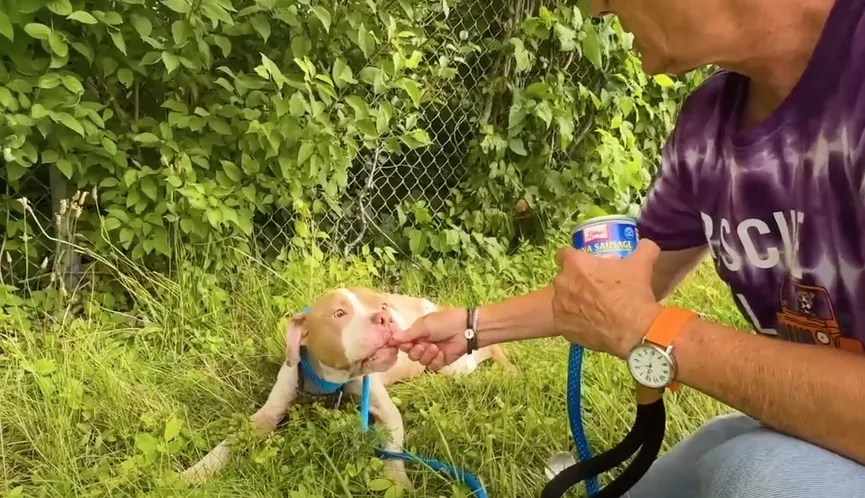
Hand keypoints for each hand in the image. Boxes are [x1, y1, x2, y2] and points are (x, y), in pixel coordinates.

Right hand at [389, 307, 467, 370]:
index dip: (403, 345)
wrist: (466, 329)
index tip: (405, 344)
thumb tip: (392, 338)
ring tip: (435, 348)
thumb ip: (408, 334)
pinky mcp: (441, 361)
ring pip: (421, 362)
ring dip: (427, 355)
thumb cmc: (445, 322)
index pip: (404, 343)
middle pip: (411, 355)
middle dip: (415, 352)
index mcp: (417, 333)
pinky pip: (432, 366)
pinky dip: (435, 360)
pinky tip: (441, 353)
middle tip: (422, 345)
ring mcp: (432, 353)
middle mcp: (423, 343)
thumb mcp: (424, 325)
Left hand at [552, 238, 662, 357]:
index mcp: (576, 264)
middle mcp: (562, 282)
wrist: (633, 330)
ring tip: (589, 308)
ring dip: (571, 301)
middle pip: (563, 278)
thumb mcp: (642, 264)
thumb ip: (643, 248)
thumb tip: (646, 244)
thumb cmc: (633, 293)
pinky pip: (563, 320)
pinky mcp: (560, 325)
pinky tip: (586, 324)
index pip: (564, 254)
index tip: (584, 266)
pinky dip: (572, 321)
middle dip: (574, 281)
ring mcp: (559, 305)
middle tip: (593, 289)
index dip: (573, 259)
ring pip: (560, 299)